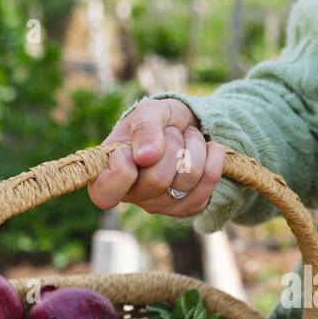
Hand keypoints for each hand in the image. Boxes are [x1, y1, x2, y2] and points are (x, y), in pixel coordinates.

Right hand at [89, 97, 228, 216]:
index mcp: (109, 174)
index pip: (104, 194)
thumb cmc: (159, 121)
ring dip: (194, 146)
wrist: (190, 127)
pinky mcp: (189, 207)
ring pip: (188, 178)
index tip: (129, 150)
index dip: (121, 171)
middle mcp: (133, 196)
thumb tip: (145, 156)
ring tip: (187, 137)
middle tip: (172, 132)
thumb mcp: (149, 111)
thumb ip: (144, 127)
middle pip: (158, 179)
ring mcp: (161, 205)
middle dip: (172, 144)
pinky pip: (209, 182)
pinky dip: (213, 156)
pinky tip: (207, 148)